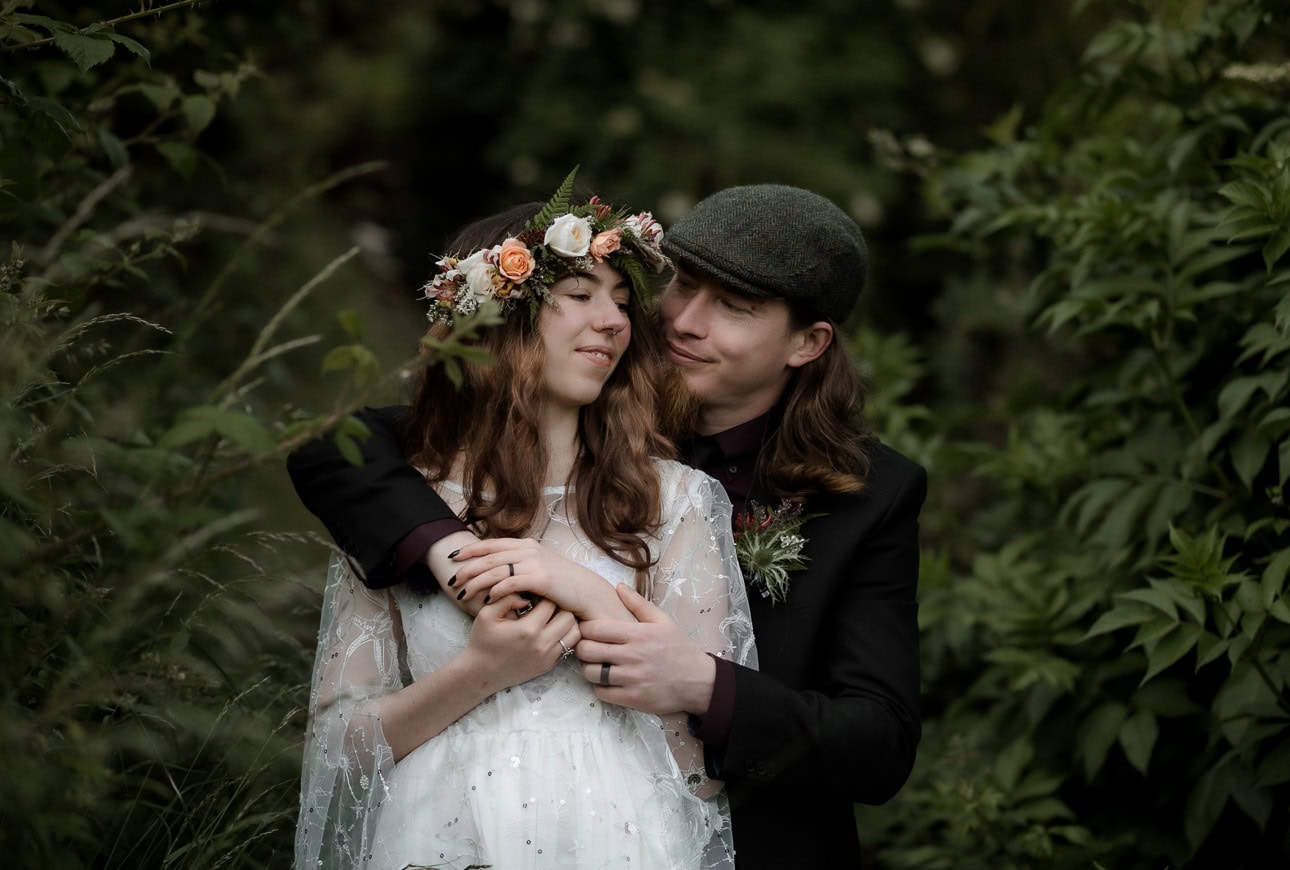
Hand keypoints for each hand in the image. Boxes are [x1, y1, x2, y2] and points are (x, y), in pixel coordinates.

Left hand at [450, 538, 630, 620]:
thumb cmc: (563, 586)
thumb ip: (520, 566)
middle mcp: (529, 550)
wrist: (588, 593)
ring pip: (496, 569)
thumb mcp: (539, 570)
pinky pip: (511, 582)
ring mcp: (535, 562)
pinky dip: (496, 590)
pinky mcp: (540, 577)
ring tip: (462, 594)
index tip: (453, 559)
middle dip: (467, 568)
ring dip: (476, 582)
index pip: (491, 545)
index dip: (471, 550)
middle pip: (489, 557)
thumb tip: (498, 570)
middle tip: (451, 580)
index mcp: (526, 546)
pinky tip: (486, 599)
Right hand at [462, 593, 579, 689]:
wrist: (481, 673)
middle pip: (568, 616)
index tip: (536, 595)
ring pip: (574, 632)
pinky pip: (568, 646)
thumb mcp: (487, 614)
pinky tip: (549, 631)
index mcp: (527, 630)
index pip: (551, 603)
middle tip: (546, 605)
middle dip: (559, 607)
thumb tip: (527, 595)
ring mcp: (548, 657)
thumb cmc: (482, 641)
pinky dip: (563, 636)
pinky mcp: (549, 665)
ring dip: (565, 622)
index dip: (545, 595)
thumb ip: (507, 598)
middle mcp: (542, 644)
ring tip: (551, 617)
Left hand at [576, 584, 715, 715]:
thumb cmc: (679, 649)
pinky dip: (600, 687)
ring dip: (589, 669)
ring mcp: (631, 679)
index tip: (587, 630)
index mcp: (637, 634)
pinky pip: (602, 693)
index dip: (585, 628)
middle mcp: (632, 656)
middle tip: (587, 648)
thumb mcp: (663, 621)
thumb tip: (618, 587)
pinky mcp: (632, 698)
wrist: (699, 681)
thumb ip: (638, 604)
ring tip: (596, 665)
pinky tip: (607, 681)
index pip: (595, 629)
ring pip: (591, 673)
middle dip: (582, 648)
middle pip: (587, 651)